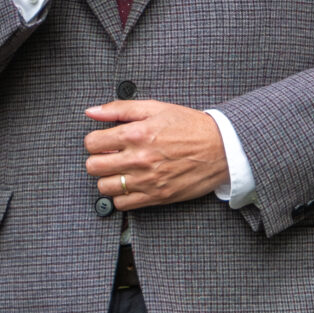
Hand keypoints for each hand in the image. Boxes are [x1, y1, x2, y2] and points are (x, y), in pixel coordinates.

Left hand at [84, 99, 227, 206]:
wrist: (221, 148)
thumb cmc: (190, 126)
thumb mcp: (156, 108)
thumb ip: (120, 109)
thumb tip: (91, 112)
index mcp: (136, 134)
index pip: (92, 143)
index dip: (94, 141)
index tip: (102, 142)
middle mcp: (139, 158)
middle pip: (93, 167)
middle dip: (97, 160)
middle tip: (109, 157)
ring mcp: (147, 180)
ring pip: (104, 188)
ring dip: (107, 179)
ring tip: (120, 171)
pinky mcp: (156, 196)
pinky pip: (122, 204)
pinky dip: (121, 197)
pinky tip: (130, 185)